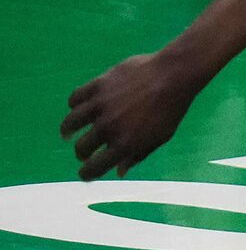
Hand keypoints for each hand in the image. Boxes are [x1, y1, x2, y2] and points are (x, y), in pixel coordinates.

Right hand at [63, 51, 204, 179]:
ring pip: (71, 123)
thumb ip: (138, 155)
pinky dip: (73, 105)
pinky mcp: (97, 86)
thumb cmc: (171, 109)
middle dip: (81, 153)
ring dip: (68, 131)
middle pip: (82, 147)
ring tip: (68, 133)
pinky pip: (75, 98)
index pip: (95, 167)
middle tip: (83, 152)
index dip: (87, 174)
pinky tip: (76, 107)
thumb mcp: (160, 137)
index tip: (85, 174)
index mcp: (125, 144)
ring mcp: (100, 106)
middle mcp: (108, 127)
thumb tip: (119, 172)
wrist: (173, 75)